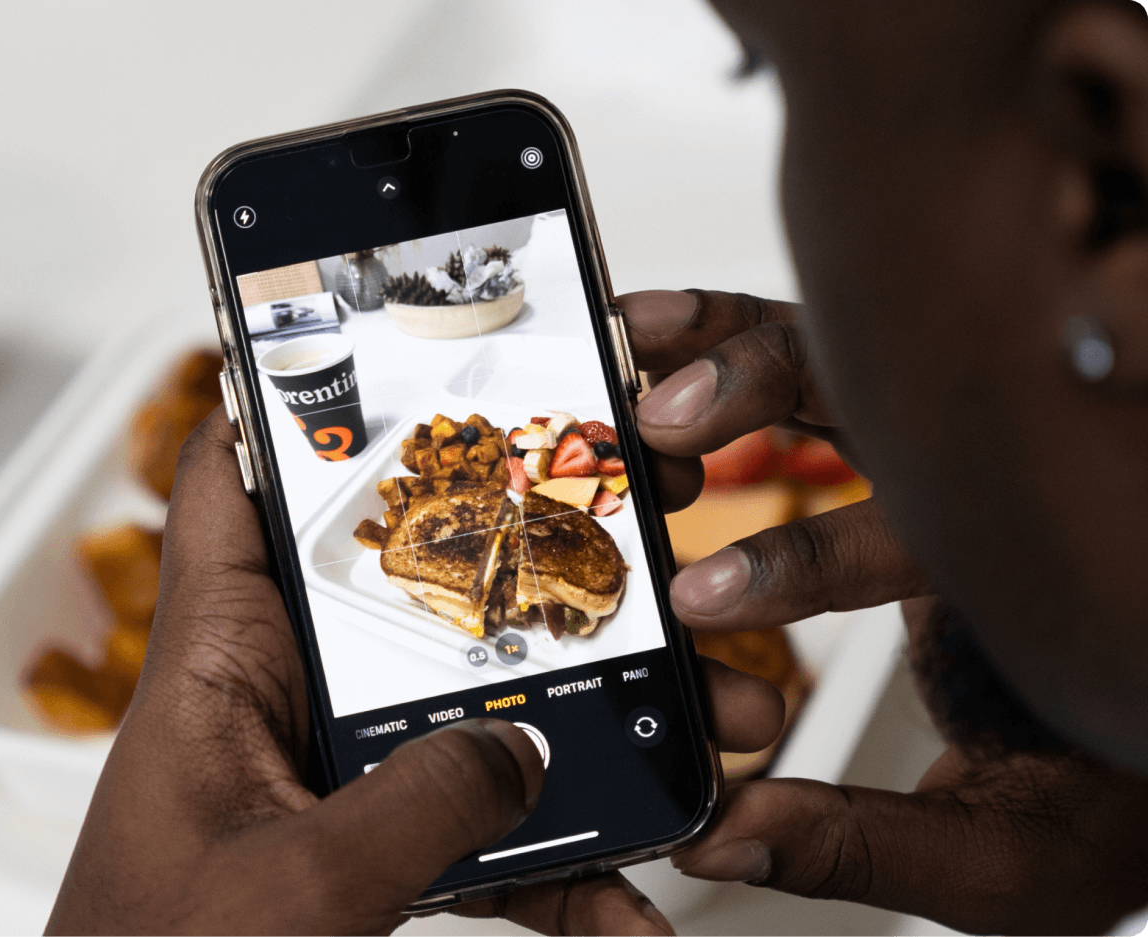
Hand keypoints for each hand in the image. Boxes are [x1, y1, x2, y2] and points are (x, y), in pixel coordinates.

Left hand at [46, 412, 785, 935]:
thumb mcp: (296, 889)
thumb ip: (417, 810)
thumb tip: (521, 756)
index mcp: (218, 675)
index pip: (231, 494)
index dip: (283, 407)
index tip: (374, 346)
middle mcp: (274, 708)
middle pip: (401, 596)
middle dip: (518, 587)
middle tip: (618, 556)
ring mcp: (324, 782)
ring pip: (462, 723)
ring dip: (568, 743)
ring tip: (680, 747)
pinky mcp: (360, 855)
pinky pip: (472, 839)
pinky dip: (552, 875)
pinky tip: (621, 913)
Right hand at [621, 289, 1147, 933]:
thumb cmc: (1107, 807)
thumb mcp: (1001, 859)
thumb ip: (861, 847)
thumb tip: (720, 834)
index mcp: (1053, 599)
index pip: (932, 548)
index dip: (806, 564)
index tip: (704, 598)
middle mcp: (1018, 506)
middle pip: (900, 398)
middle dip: (766, 390)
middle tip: (664, 424)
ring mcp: (975, 467)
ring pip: (858, 358)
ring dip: (740, 346)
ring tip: (639, 338)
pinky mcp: (931, 453)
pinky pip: (838, 375)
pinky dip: (748, 349)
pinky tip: (677, 342)